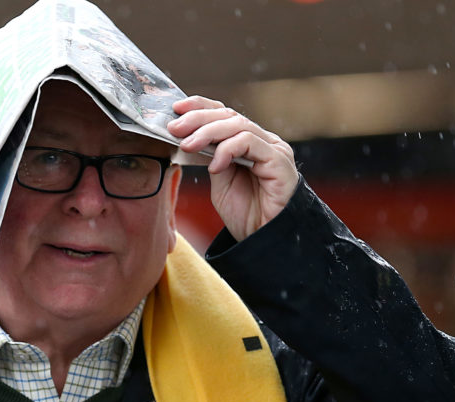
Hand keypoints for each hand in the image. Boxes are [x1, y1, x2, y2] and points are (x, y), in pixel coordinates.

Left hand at [167, 96, 298, 240]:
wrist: (264, 241)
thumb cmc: (246, 215)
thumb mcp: (220, 181)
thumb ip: (212, 157)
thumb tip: (190, 137)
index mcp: (249, 143)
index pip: (224, 114)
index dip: (200, 107)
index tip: (176, 109)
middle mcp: (264, 141)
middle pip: (229, 116)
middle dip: (198, 118)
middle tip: (175, 128)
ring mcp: (274, 149)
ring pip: (238, 125)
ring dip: (208, 133)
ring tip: (188, 146)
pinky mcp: (279, 161)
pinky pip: (250, 142)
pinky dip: (227, 150)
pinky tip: (215, 166)